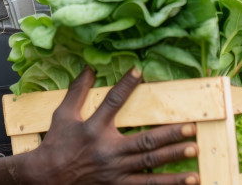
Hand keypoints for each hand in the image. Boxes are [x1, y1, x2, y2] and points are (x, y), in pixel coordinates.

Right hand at [22, 66, 199, 183]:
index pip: (113, 102)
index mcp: (94, 129)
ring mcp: (114, 172)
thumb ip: (77, 91)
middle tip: (190, 127)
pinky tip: (184, 180)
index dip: (125, 85)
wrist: (47, 177)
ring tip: (194, 152)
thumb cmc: (56, 144)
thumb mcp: (63, 114)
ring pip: (149, 167)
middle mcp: (107, 151)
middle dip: (169, 135)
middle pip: (144, 142)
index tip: (139, 71)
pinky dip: (164, 183)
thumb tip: (88, 67)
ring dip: (173, 160)